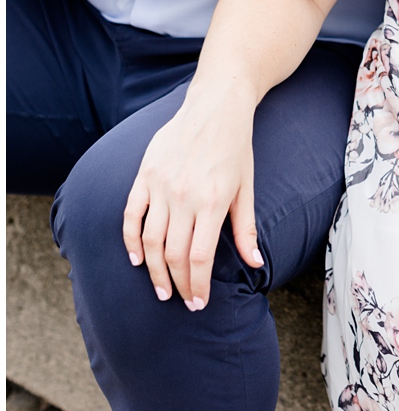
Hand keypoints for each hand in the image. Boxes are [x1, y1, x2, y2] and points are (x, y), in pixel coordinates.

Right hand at [121, 85, 263, 309]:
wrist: (216, 107)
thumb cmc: (236, 148)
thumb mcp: (247, 187)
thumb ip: (247, 228)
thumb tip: (256, 264)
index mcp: (214, 202)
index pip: (200, 257)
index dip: (198, 285)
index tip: (199, 303)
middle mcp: (184, 197)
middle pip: (174, 254)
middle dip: (178, 283)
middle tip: (180, 301)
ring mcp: (161, 186)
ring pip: (149, 240)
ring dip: (154, 270)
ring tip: (161, 289)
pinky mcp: (145, 176)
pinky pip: (131, 215)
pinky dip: (130, 241)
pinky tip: (137, 259)